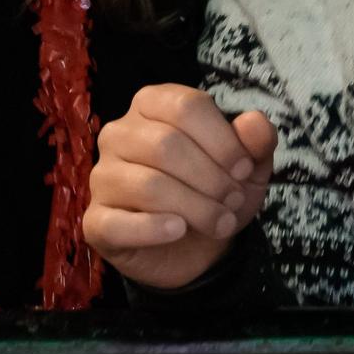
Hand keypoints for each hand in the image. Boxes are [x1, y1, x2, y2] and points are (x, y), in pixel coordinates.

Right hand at [83, 84, 276, 289]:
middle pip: (165, 144)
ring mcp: (103, 176)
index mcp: (151, 105)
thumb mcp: (248, 166)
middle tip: (234, 201)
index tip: (244, 170)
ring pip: (148, 185)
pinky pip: (119, 223)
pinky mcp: (97, 221)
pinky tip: (179, 230)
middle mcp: (119, 134)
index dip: (223, 140)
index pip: (185, 106)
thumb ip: (256, 140)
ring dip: (196, 208)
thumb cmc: (216, 191)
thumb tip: (255, 123)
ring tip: (220, 222)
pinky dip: (155, 229)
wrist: (196, 248)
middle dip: (211, 178)